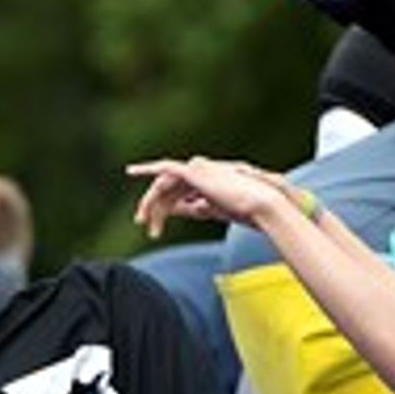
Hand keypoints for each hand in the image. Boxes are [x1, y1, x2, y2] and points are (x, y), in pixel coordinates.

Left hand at [127, 157, 293, 236]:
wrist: (261, 204)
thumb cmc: (247, 212)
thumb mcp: (214, 210)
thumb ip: (194, 206)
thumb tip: (177, 209)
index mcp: (209, 180)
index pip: (180, 192)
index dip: (166, 207)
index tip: (153, 224)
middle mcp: (202, 171)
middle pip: (169, 189)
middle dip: (153, 207)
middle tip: (140, 223)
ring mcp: (198, 168)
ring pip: (164, 185)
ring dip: (151, 204)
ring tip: (145, 225)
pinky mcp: (193, 171)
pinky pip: (164, 171)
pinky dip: (148, 169)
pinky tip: (133, 171)